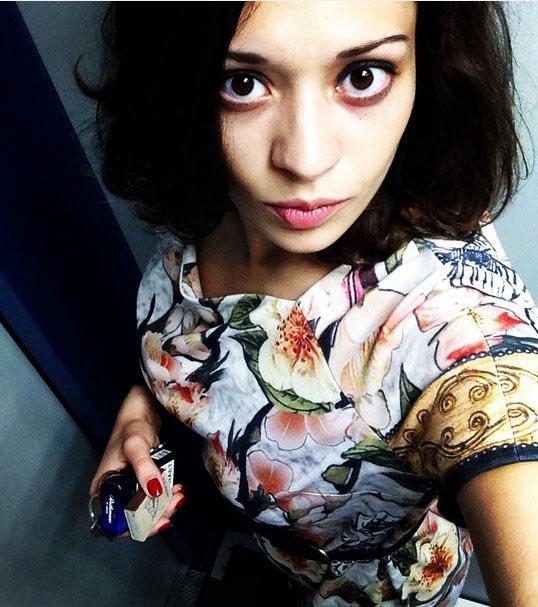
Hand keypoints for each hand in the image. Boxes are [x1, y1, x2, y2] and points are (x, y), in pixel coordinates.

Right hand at [89, 384, 185, 537]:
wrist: (141, 409)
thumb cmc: (132, 424)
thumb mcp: (136, 444)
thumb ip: (144, 467)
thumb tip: (154, 492)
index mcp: (104, 488)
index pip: (116, 522)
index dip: (137, 526)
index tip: (159, 520)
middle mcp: (114, 491)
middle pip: (134, 518)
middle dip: (157, 515)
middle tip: (175, 502)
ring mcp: (129, 486)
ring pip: (147, 509)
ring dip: (165, 506)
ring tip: (178, 494)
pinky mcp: (143, 480)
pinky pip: (155, 497)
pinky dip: (167, 497)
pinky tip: (177, 489)